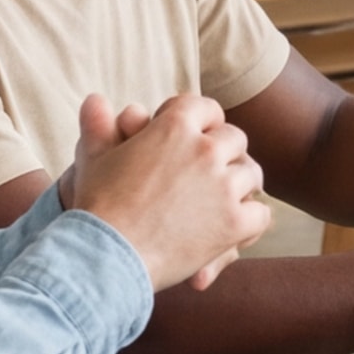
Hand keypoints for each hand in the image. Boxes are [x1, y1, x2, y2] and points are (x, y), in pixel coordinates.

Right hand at [63, 92, 272, 292]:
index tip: (197, 134)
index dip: (203, 120)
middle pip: (235, 138)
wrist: (106, 254)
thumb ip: (98, 126)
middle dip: (225, 151)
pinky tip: (236, 227)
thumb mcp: (93, 158)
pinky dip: (251, 219)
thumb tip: (94, 99)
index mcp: (174, 127)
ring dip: (241, 183)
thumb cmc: (97, 206)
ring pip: (251, 174)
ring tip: (228, 196)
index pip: (206, 108)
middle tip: (215, 169)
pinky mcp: (233, 223)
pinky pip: (260, 213)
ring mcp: (224, 186)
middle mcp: (205, 150)